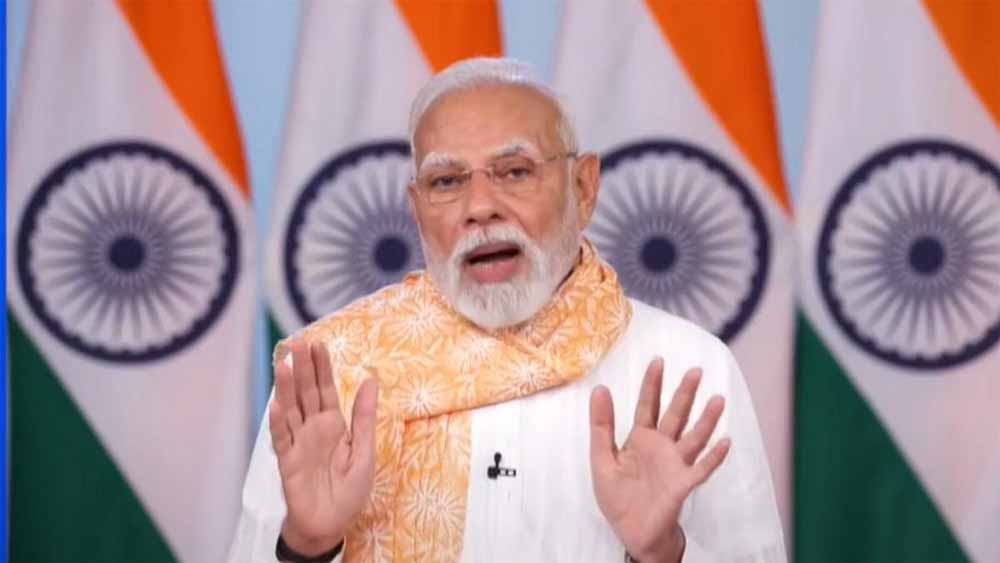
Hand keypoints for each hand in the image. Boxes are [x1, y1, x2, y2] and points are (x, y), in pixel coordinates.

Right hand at [269, 338, 378, 556]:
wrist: (330, 524)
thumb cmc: (348, 491)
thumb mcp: (364, 452)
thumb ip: (365, 417)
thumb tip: (371, 381)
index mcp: (333, 425)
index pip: (326, 390)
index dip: (321, 368)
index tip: (318, 344)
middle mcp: (313, 429)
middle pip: (306, 394)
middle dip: (302, 369)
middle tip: (298, 343)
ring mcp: (298, 443)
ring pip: (290, 410)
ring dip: (286, 388)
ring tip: (283, 364)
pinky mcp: (288, 462)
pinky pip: (282, 440)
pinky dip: (278, 423)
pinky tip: (277, 404)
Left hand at [589, 358, 730, 562]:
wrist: (632, 532)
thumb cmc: (618, 497)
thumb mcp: (601, 459)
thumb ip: (601, 426)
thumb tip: (599, 389)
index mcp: (640, 439)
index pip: (646, 406)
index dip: (652, 384)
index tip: (658, 361)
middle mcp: (661, 447)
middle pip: (675, 415)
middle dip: (684, 394)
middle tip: (695, 370)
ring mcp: (675, 464)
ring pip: (693, 437)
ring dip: (706, 420)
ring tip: (717, 399)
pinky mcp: (682, 484)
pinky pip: (701, 469)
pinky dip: (714, 457)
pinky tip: (725, 442)